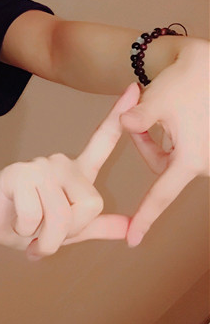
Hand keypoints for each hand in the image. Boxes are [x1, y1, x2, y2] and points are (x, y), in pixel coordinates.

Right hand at [0, 83, 139, 257]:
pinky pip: (36, 215)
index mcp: (74, 173)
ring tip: (27, 227)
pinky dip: (25, 228)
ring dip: (44, 236)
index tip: (135, 88)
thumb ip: (96, 226)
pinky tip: (14, 218)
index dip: (119, 118)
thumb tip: (130, 227)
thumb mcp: (64, 231)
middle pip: (89, 204)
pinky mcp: (19, 173)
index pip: (102, 141)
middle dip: (67, 231)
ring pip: (62, 215)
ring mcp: (39, 165)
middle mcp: (59, 162)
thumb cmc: (22, 220)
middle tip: (43, 233)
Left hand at [119, 39, 209, 246]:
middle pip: (160, 165)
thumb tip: (122, 126)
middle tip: (137, 113)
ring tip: (160, 105)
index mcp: (191, 159)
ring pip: (170, 155)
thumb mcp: (155, 100)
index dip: (145, 218)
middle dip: (145, 142)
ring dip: (158, 135)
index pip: (161, 195)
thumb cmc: (186, 83)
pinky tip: (173, 109)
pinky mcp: (209, 145)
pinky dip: (171, 132)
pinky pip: (182, 147)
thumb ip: (136, 119)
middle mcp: (204, 162)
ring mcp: (209, 154)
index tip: (133, 240)